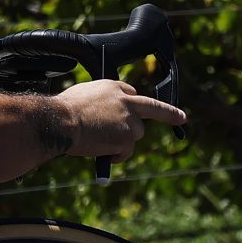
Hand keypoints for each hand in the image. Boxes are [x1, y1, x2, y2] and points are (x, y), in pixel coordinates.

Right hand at [57, 79, 187, 161]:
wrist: (59, 121)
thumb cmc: (62, 110)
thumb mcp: (82, 96)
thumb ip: (99, 102)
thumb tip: (101, 116)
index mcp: (114, 87)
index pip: (132, 93)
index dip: (133, 105)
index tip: (144, 107)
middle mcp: (126, 100)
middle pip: (151, 109)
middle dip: (168, 113)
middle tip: (181, 117)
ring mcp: (129, 119)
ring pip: (135, 134)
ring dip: (123, 141)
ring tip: (100, 142)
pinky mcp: (127, 137)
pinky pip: (126, 151)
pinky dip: (116, 155)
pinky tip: (102, 152)